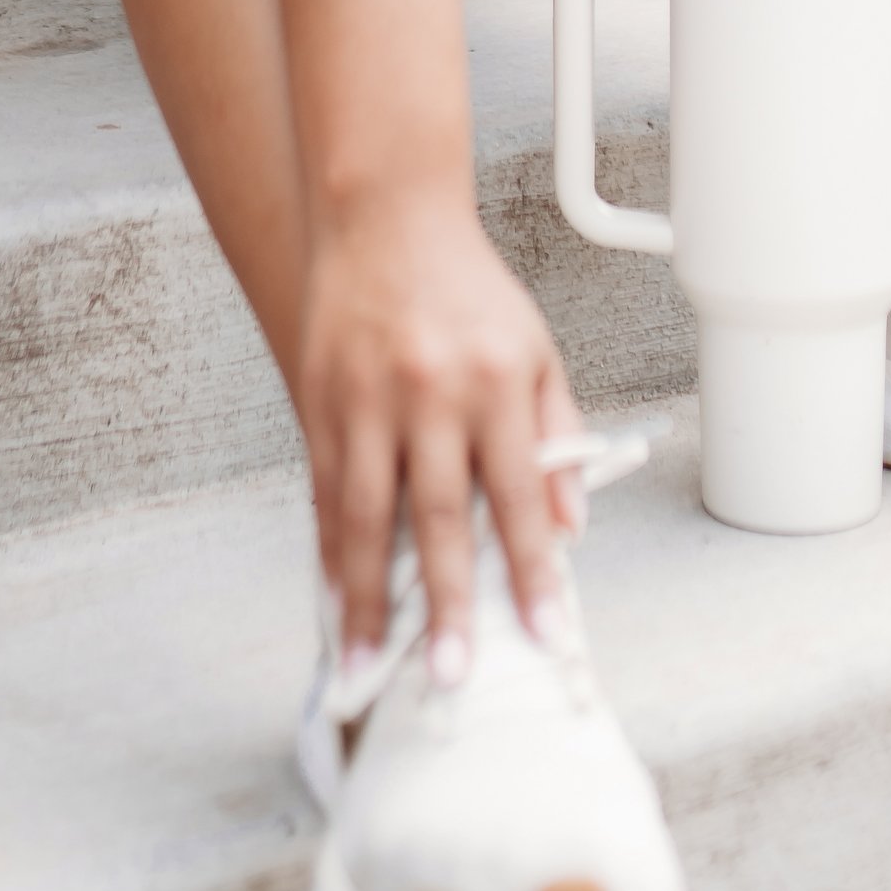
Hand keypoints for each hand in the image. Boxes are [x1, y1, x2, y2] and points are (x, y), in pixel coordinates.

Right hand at [297, 187, 584, 680]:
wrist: (385, 214)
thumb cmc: (469, 288)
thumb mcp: (536, 349)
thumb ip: (557, 435)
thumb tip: (570, 528)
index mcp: (495, 384)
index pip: (519, 497)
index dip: (532, 571)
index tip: (545, 634)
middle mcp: (430, 395)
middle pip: (437, 518)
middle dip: (446, 605)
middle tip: (451, 676)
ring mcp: (367, 400)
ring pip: (364, 516)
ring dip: (368, 597)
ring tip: (368, 662)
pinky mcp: (320, 400)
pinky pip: (324, 490)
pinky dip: (329, 550)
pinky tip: (336, 596)